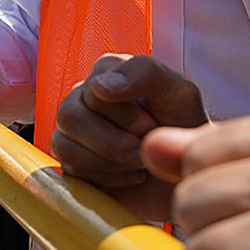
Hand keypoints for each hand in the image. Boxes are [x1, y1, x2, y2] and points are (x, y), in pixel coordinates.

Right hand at [49, 55, 206, 221]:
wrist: (186, 170)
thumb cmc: (183, 127)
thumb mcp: (179, 92)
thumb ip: (143, 73)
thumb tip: (99, 87)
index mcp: (106, 72)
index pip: (94, 90)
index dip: (125, 116)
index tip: (152, 125)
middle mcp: (82, 96)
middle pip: (70, 115)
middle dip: (115, 142)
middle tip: (144, 150)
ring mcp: (73, 131)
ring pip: (64, 145)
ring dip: (109, 161)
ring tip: (139, 163)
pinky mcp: (72, 162)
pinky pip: (69, 170)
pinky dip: (105, 178)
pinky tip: (129, 176)